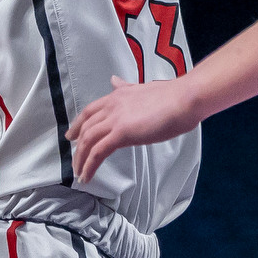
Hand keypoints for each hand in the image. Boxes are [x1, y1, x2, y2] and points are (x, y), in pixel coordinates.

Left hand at [69, 75, 203, 179]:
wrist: (184, 98)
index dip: (78, 124)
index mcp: (117, 94)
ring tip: (79, 173)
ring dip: (81, 159)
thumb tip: (115, 81)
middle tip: (74, 159)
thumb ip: (127, 88)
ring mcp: (115, 119)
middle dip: (77, 145)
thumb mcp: (143, 88)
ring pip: (88, 141)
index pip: (90, 111)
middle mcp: (112, 106)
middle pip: (85, 127)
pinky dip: (89, 165)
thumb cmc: (172, 96)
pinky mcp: (122, 133)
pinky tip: (87, 176)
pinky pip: (98, 152)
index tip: (72, 135)